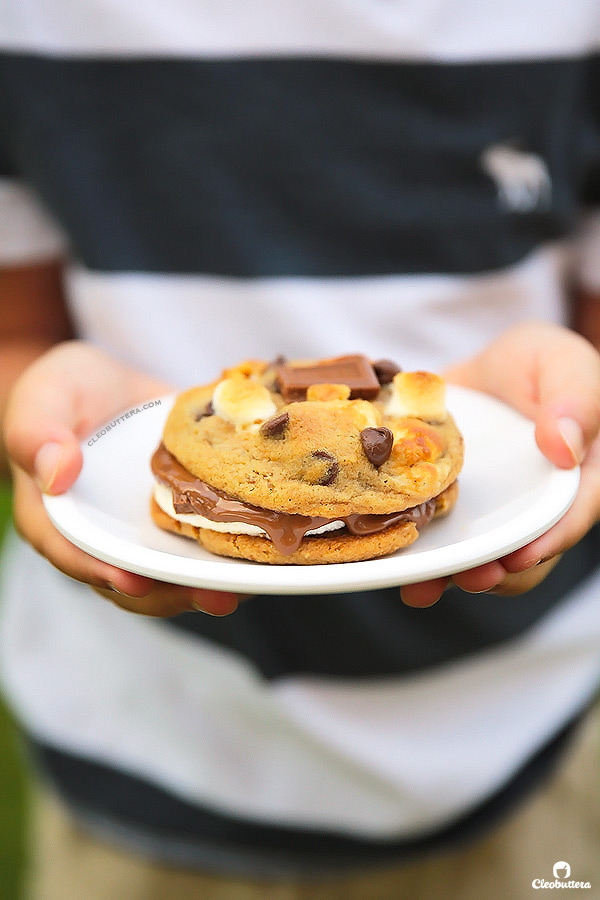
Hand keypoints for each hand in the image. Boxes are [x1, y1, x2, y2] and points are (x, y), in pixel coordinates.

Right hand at [3, 340, 239, 615]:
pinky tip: (268, 548)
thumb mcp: (44, 397)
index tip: (136, 582)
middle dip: (175, 593)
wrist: (110, 385)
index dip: (103, 572)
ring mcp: (143, 536)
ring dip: (211, 582)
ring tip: (251, 584)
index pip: (75, 555)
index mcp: (56, 519)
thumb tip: (56, 473)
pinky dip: (232, 549)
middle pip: (133, 579)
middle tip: (218, 596)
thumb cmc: (65, 390)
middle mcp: (103, 539)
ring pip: (173, 573)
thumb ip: (38, 433)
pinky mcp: (179, 521)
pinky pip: (202, 543)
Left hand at [401, 321, 599, 606]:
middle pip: (524, 554)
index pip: (570, 517)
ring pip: (478, 557)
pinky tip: (393, 565)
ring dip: (452, 577)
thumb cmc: (539, 362)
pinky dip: (416, 555)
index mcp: (575, 479)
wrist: (487, 368)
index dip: (547, 542)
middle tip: (469, 577)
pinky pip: (436, 538)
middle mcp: (532, 509)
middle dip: (496, 573)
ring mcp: (490, 516)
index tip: (519, 558)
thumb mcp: (562, 364)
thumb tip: (565, 448)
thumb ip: (574, 399)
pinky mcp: (451, 509)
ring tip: (423, 587)